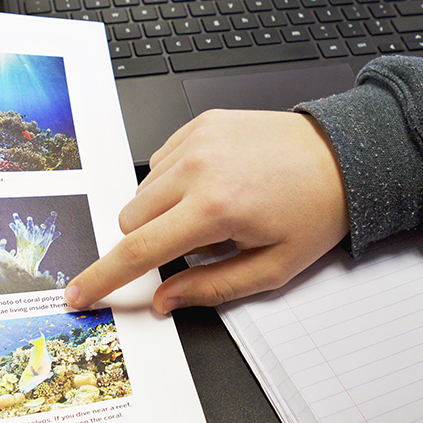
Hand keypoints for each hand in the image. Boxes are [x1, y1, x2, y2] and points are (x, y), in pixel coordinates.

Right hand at [65, 109, 349, 314]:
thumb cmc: (315, 210)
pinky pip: (160, 162)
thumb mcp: (272, 268)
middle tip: (195, 246)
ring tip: (213, 213)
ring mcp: (197, 138)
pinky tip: (213, 186)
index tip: (78, 294)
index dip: (103, 278)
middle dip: (148, 242)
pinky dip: (174, 183)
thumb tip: (164, 300)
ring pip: (142, 190)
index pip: (139, 251)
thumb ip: (211, 288)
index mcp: (215, 207)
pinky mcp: (201, 122)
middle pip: (130, 219)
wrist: (344, 155)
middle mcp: (199, 166)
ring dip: (161, 212)